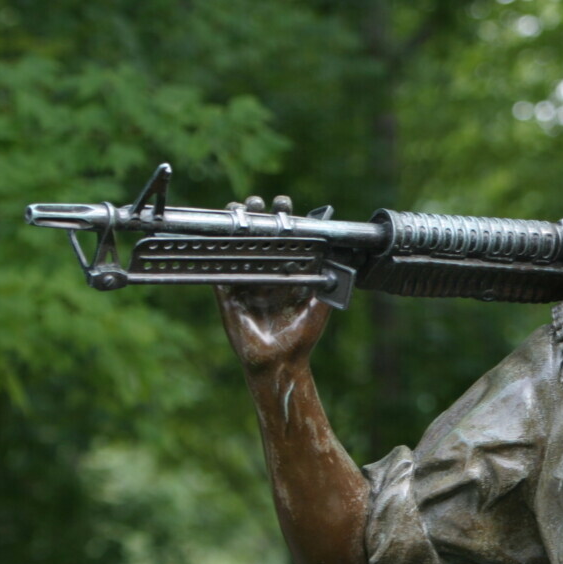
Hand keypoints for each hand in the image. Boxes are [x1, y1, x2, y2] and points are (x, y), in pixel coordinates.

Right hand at [215, 195, 332, 374]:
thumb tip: (345, 256)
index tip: (285, 204)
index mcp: (288, 275)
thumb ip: (329, 281)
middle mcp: (267, 275)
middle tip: (258, 201)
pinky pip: (220, 270)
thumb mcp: (320, 306)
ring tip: (237, 208)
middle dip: (258, 217)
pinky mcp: (227, 295)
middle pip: (260, 238)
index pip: (285, 241)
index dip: (284, 221)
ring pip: (239, 247)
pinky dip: (218, 252)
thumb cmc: (302, 337)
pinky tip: (217, 234)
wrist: (280, 362)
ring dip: (237, 227)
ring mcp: (246, 284)